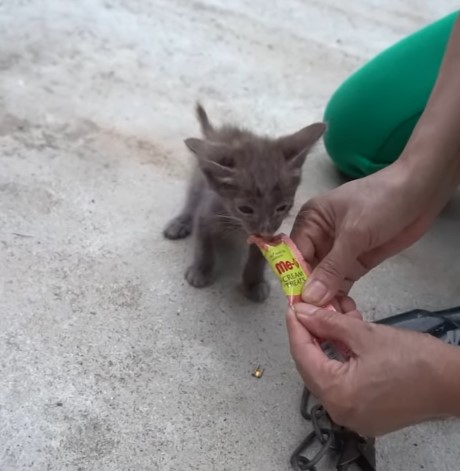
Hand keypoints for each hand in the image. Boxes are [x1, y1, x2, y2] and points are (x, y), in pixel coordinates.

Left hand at [286, 304, 455, 435]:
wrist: (453, 383)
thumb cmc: (414, 359)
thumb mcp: (364, 333)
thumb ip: (327, 322)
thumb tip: (302, 312)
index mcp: (337, 393)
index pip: (302, 355)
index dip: (295, 327)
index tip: (292, 307)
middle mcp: (339, 411)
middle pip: (311, 366)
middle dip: (310, 335)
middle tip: (310, 310)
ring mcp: (352, 415)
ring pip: (325, 373)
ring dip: (326, 344)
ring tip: (330, 318)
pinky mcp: (364, 414)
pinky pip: (340, 383)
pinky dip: (338, 360)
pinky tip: (342, 338)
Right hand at [291, 160, 452, 304]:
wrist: (421, 192)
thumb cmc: (381, 203)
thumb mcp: (354, 234)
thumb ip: (332, 268)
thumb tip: (309, 298)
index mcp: (310, 222)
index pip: (294, 254)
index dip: (294, 279)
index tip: (298, 306)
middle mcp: (319, 237)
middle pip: (307, 270)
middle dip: (311, 293)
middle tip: (316, 318)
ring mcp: (338, 251)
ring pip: (324, 280)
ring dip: (326, 298)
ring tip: (332, 320)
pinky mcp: (355, 262)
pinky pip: (341, 283)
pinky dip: (340, 297)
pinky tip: (342, 313)